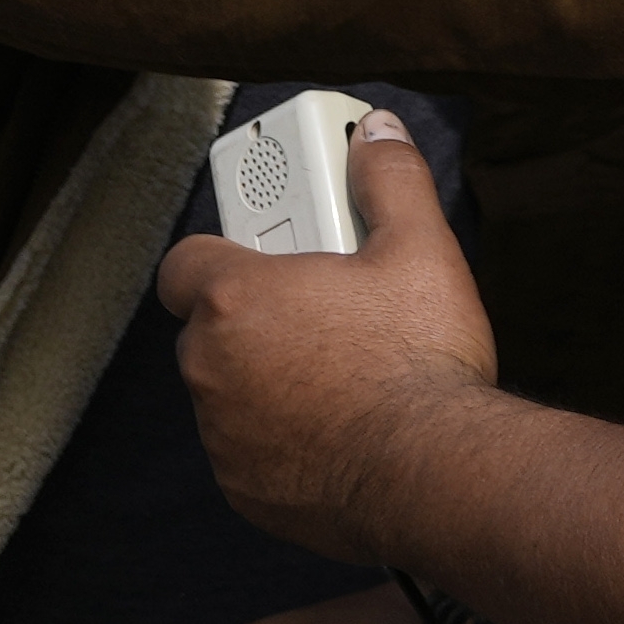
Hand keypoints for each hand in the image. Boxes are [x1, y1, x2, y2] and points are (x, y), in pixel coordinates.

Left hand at [161, 111, 502, 563]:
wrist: (437, 477)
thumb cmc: (421, 363)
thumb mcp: (421, 248)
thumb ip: (389, 180)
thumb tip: (378, 133)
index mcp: (235, 298)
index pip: (187, 262)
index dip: (225, 256)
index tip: (273, 260)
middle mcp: (210, 367)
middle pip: (214, 327)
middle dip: (261, 319)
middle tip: (327, 313)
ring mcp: (222, 435)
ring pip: (231, 392)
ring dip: (268, 380)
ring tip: (345, 375)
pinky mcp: (243, 489)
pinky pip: (249, 450)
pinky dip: (281, 439)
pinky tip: (343, 430)